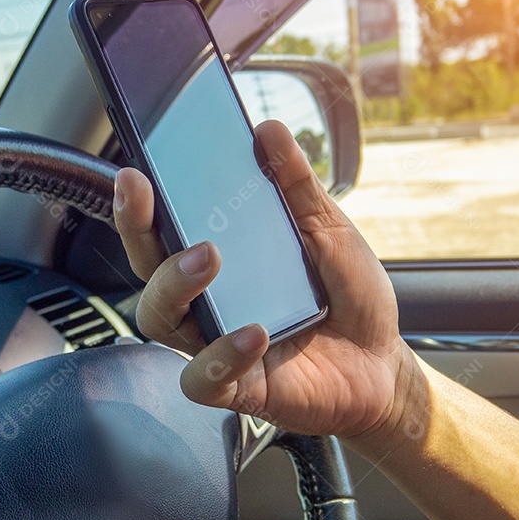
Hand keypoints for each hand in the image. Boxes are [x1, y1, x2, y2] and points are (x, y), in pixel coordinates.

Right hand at [115, 120, 415, 448]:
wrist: (383, 363)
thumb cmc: (348, 297)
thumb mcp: (328, 230)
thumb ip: (296, 185)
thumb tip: (267, 131)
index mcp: (217, 260)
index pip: (162, 229)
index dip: (139, 204)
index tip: (135, 172)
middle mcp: (204, 301)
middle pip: (146, 269)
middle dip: (139, 231)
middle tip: (152, 199)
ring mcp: (214, 344)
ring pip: (159, 320)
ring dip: (173, 285)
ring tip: (208, 256)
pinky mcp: (237, 388)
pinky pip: (203, 379)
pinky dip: (220, 355)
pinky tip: (253, 332)